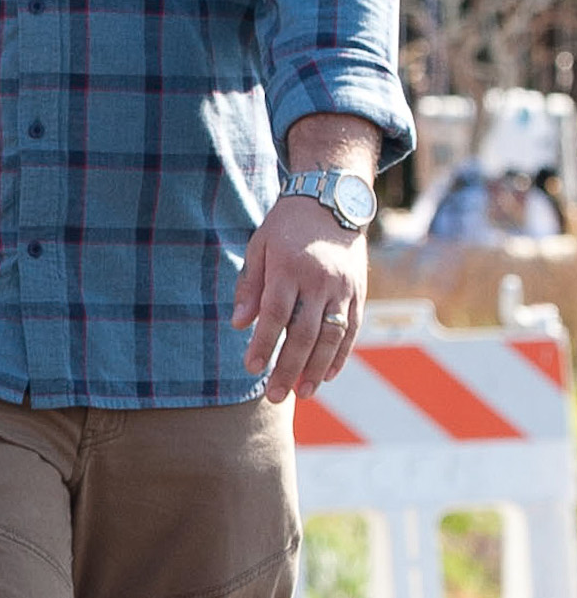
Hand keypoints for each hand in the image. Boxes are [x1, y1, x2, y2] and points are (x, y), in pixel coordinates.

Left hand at [234, 195, 365, 400]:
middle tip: (274, 395)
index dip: (263, 343)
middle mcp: (319, 280)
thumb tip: (238, 325)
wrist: (332, 201)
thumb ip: (250, 286)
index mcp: (289, 267)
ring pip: (332, 335)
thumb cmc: (286, 227)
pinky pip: (352, 329)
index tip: (251, 368)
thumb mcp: (259, 247)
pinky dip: (340, 355)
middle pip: (305, 332)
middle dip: (289, 367)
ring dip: (316, 369)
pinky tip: (327, 375)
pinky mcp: (359, 292)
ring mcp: (343, 288)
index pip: (275, 313)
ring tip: (301, 393)